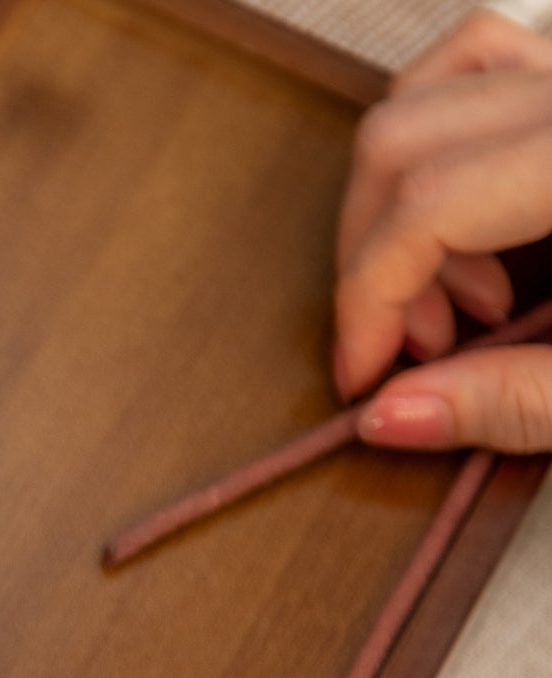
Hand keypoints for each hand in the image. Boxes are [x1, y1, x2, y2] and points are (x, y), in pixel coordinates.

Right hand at [334, 9, 551, 451]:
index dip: (367, 304)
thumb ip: (514, 404)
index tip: (360, 379)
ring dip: (399, 199)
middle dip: (370, 259)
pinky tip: (479, 219)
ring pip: (432, 88)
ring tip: (454, 295)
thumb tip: (384, 418)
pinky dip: (446, 136)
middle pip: (404, 140)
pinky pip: (488, 63)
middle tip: (411, 351)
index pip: (427, 208)